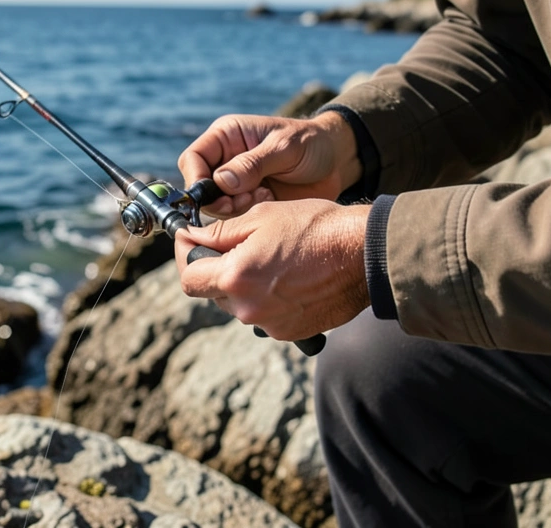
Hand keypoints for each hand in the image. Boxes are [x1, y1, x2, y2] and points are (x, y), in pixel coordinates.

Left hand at [175, 199, 371, 341]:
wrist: (364, 254)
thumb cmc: (315, 227)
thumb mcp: (261, 218)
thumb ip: (220, 232)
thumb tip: (193, 237)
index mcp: (236, 277)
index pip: (189, 279)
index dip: (186, 258)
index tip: (190, 241)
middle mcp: (249, 308)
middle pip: (213, 292)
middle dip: (217, 268)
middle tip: (233, 244)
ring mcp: (270, 324)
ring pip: (239, 304)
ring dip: (243, 284)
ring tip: (270, 259)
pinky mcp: (290, 332)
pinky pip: (264, 315)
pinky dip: (267, 298)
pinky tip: (288, 276)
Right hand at [178, 111, 362, 217]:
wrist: (336, 163)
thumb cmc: (311, 143)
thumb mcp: (284, 148)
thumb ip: (253, 163)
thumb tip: (221, 182)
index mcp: (227, 137)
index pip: (194, 158)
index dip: (196, 179)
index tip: (214, 194)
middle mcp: (225, 160)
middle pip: (200, 187)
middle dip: (219, 199)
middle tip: (245, 198)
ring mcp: (236, 184)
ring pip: (216, 206)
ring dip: (236, 207)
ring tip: (264, 195)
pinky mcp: (249, 202)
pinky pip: (235, 217)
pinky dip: (249, 214)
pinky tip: (270, 200)